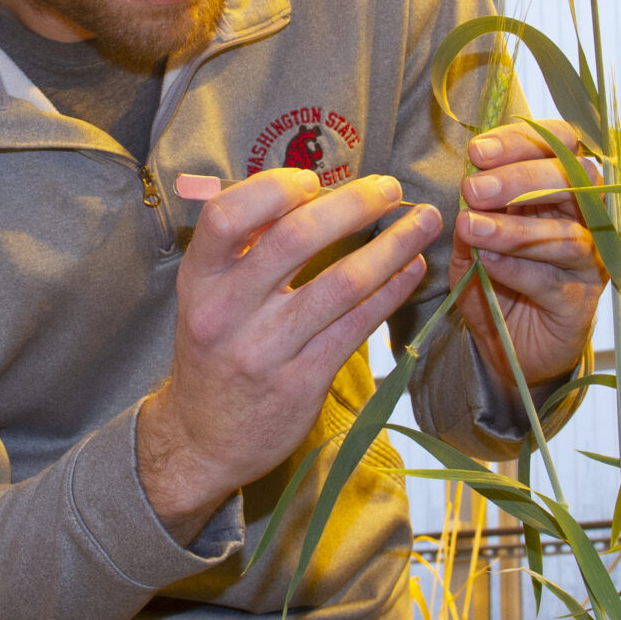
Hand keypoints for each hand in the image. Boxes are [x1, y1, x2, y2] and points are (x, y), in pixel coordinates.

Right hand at [138, 170, 442, 542]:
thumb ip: (243, 247)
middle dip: (353, 204)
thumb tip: (301, 191)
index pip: (226, 215)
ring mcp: (265, 350)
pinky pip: (358, 326)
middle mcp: (226, 312)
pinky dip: (392, 291)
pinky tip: (412, 270)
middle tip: (389, 188)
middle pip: (294, 239)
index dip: (274, 187)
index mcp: (198, 280)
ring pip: (341, 283)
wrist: (202, 439)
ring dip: (392, 246)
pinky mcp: (302, 381)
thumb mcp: (206, 296)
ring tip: (422, 222)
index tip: (314, 180)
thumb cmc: (214, 351)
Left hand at [453, 121, 608, 397]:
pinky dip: (519, 268)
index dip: (520, 142)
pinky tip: (489, 262)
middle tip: (472, 188)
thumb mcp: (473, 242)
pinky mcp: (583, 300)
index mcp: (559, 190)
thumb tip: (468, 190)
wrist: (512, 348)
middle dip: (519, 178)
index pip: (557, 146)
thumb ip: (473, 214)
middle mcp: (584, 218)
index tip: (476, 152)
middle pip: (572, 180)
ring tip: (471, 227)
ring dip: (514, 229)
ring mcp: (590, 259)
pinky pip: (554, 279)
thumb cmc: (496, 283)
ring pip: (566, 233)